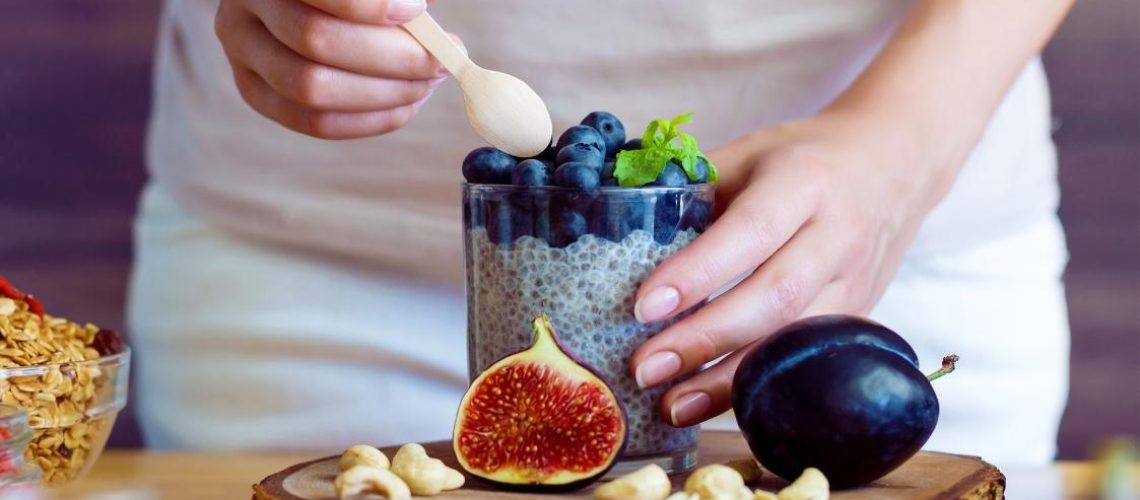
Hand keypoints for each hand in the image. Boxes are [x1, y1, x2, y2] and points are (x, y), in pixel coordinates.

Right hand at [215, 0, 453, 138]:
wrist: (311, 5)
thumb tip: (416, 14)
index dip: (371, 6)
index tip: (418, 12)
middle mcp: (242, 11)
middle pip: (315, 40)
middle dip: (391, 57)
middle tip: (440, 59)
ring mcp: (244, 57)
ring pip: (313, 90)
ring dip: (385, 93)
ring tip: (428, 81)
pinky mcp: (257, 94)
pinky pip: (316, 123)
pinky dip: (371, 118)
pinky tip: (407, 103)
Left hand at [629, 110, 955, 426]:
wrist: (895, 164)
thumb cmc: (803, 159)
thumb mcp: (749, 154)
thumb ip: (694, 190)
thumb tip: (619, 234)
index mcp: (803, 183)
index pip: (750, 232)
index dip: (697, 273)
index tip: (643, 307)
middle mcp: (837, 234)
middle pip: (774, 297)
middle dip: (705, 338)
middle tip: (644, 367)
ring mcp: (856, 282)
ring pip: (794, 341)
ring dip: (729, 381)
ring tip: (671, 405)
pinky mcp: (861, 317)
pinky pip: (807, 360)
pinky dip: (758, 386)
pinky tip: (711, 405)